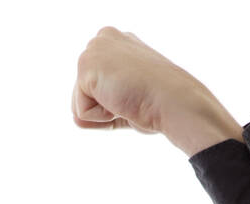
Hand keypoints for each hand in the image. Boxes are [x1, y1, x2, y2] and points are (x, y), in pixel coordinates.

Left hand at [71, 26, 241, 154]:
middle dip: (105, 108)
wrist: (174, 101)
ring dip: (103, 113)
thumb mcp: (128, 98)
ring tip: (127, 98)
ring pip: (79, 104)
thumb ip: (103, 103)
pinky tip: (121, 101)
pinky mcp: (86, 66)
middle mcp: (103, 39)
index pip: (96, 87)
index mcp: (117, 43)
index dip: (114, 103)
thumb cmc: (159, 104)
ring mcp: (93, 49)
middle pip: (83, 94)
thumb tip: (75, 117)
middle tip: (132, 97)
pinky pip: (81, 112)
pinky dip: (101, 117)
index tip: (138, 93)